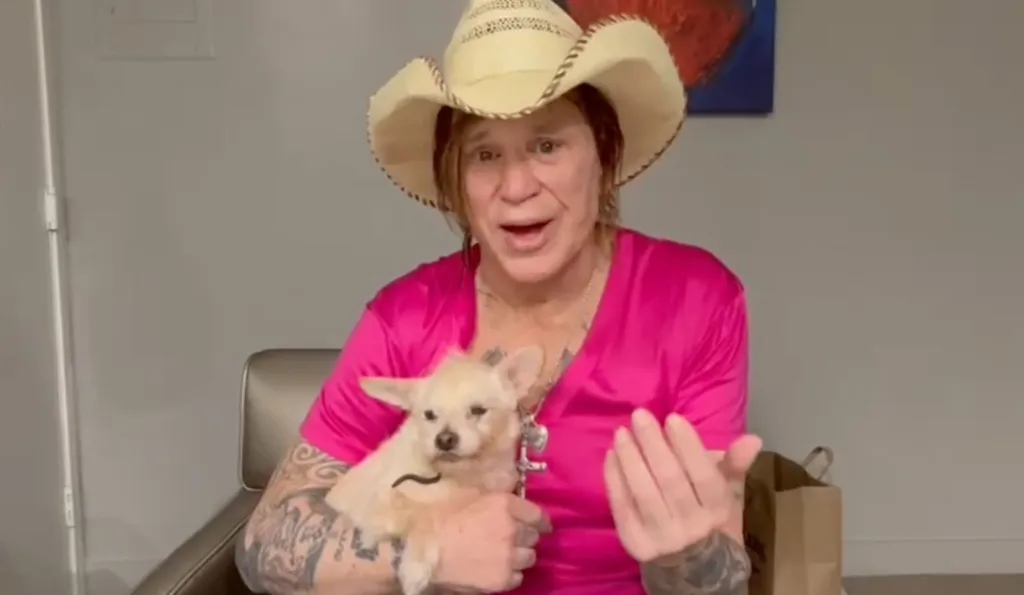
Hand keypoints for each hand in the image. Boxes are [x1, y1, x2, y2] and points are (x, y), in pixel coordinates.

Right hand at [432, 492, 551, 591]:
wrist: (420, 552)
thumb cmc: (439, 519)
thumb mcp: (467, 497)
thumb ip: (493, 499)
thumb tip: (508, 497)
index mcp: (504, 505)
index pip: (537, 514)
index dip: (539, 519)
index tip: (538, 523)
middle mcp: (512, 530)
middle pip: (534, 536)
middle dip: (526, 536)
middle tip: (511, 538)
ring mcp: (509, 557)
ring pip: (529, 557)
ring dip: (519, 555)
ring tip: (503, 555)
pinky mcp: (502, 580)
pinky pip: (517, 577)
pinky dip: (509, 573)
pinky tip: (496, 569)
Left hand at [603, 408, 761, 564]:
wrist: (690, 563)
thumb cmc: (708, 513)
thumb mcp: (727, 489)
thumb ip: (735, 463)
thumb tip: (753, 439)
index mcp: (718, 509)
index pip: (703, 475)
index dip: (687, 446)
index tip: (671, 418)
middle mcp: (692, 526)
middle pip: (670, 480)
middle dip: (653, 444)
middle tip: (639, 415)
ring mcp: (662, 538)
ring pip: (643, 493)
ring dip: (630, 459)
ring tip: (621, 432)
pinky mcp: (636, 544)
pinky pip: (622, 507)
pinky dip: (615, 479)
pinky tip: (611, 454)